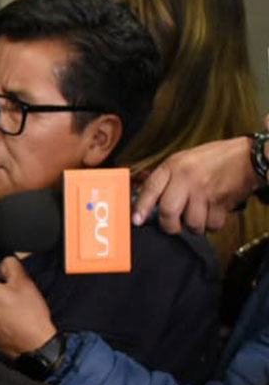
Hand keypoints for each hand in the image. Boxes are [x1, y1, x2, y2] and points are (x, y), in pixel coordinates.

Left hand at [132, 136, 261, 233]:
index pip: (150, 188)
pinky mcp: (222, 202)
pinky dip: (210, 226)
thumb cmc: (211, 160)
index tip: (136, 221)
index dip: (140, 208)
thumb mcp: (183, 160)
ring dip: (193, 226)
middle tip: (172, 226)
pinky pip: (211, 225)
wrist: (247, 157)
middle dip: (168, 226)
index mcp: (174, 166)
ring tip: (195, 217)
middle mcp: (187, 178)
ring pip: (191, 223)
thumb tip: (147, 205)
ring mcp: (205, 191)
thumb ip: (166, 179)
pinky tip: (211, 215)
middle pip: (168, 212)